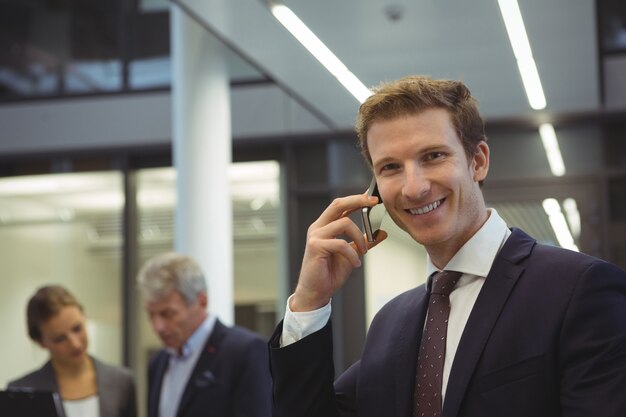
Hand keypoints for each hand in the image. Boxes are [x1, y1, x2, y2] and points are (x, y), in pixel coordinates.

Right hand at [290, 193, 386, 311]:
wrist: (317, 292)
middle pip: (338, 204)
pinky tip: (355, 263)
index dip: (356, 199)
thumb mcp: (352, 254)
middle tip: (374, 203)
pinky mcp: (316, 246)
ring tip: (363, 252)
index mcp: (325, 226)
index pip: (340, 206)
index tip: (373, 199)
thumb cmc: (330, 273)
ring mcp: (315, 236)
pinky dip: (352, 254)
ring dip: (360, 238)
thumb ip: (364, 242)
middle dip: (358, 200)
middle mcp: (318, 227)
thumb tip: (381, 233)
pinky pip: (341, 243)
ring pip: (344, 223)